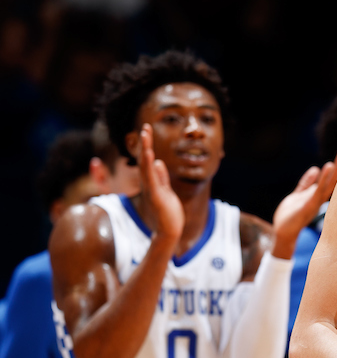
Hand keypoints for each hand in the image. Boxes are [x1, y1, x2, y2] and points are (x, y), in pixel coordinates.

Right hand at [136, 124, 183, 241]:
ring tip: (145, 134)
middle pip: (145, 159)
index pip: (147, 160)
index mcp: (151, 181)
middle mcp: (148, 183)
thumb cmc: (168, 212)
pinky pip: (151, 178)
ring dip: (146, 149)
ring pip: (146, 165)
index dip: (147, 146)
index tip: (147, 131)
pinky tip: (151, 155)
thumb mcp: (166, 191)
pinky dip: (150, 166)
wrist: (169, 230)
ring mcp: (151, 189)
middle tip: (145, 127)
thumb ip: (162, 177)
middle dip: (145, 143)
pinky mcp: (156, 196)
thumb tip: (159, 162)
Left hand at [271, 145, 336, 256]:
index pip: (333, 176)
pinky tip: (328, 166)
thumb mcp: (298, 195)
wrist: (282, 232)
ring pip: (330, 182)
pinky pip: (318, 190)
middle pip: (336, 177)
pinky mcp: (308, 205)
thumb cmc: (290, 216)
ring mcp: (316, 201)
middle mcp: (320, 196)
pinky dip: (323, 179)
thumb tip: (314, 169)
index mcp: (318, 193)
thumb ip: (306, 183)